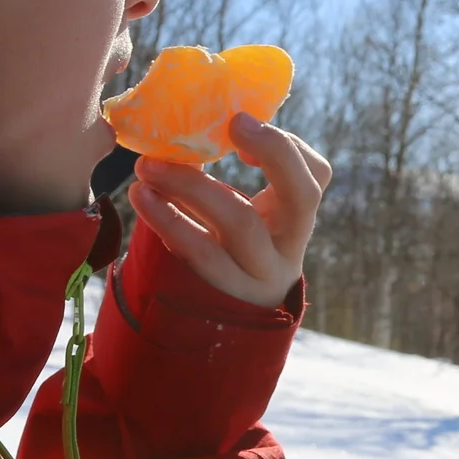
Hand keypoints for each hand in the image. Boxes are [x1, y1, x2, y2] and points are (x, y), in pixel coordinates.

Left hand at [126, 113, 332, 307]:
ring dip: (193, 186)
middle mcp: (286, 252)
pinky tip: (142, 198)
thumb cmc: (224, 259)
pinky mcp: (222, 298)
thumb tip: (186, 127)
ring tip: (147, 166)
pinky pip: (197, 255)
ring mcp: (257, 279)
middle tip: (227, 125)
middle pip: (299, 197)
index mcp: (293, 224)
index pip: (316, 177)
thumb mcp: (243, 222)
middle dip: (269, 153)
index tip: (240, 123)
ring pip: (239, 224)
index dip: (288, 148)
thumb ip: (227, 182)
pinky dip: (168, 220)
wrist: (217, 334)